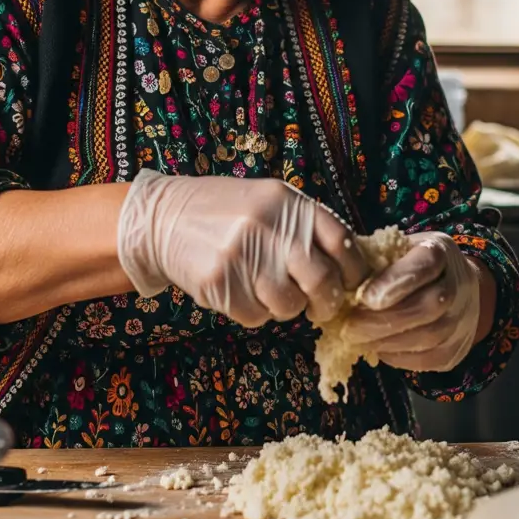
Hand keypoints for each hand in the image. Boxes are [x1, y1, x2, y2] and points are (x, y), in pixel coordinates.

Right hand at [117, 169, 368, 327]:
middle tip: (320, 306)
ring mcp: (243, 256)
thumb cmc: (225, 213)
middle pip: (322, 281)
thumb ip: (306, 226)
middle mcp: (269, 227)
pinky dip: (255, 312)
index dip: (355, 270)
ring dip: (286, 307)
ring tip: (270, 291)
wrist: (163, 218)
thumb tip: (350, 267)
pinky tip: (241, 290)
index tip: (350, 282)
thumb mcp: (269, 201)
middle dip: (327, 302)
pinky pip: (257, 317)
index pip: (343, 242)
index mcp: (288, 202)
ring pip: (290, 306)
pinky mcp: (221, 284)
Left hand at [342, 232, 482, 371]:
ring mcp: (462, 319)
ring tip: (356, 340)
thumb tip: (335, 272)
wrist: (456, 288)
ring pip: (427, 336)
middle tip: (348, 327)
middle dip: (382, 320)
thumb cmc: (411, 264)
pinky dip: (397, 356)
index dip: (395, 282)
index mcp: (438, 251)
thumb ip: (372, 258)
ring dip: (386, 341)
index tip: (364, 297)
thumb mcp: (395, 249)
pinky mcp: (457, 349)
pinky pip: (427, 359)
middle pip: (427, 306)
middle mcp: (458, 284)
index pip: (424, 264)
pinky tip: (376, 348)